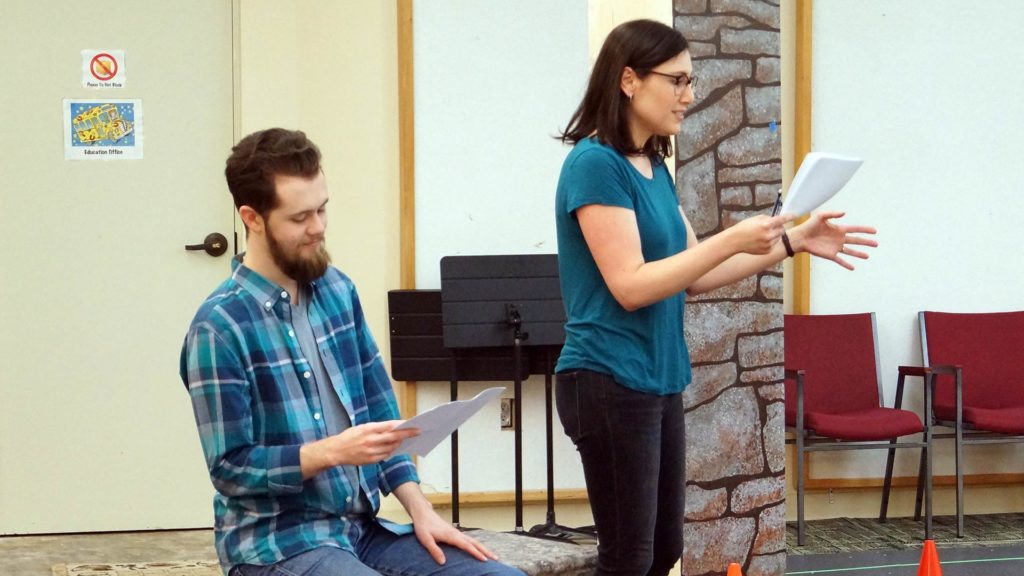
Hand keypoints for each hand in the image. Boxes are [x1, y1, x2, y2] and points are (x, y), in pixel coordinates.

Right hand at [301, 421, 418, 476]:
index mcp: (368, 429)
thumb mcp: (362, 427)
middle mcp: (371, 440)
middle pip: (394, 437)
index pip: (390, 426)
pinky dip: (391, 451)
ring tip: (408, 439)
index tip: (413, 423)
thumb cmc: (349, 436)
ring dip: (400, 443)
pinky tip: (395, 447)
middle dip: (407, 434)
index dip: (403, 426)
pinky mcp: (371, 460)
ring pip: (391, 447)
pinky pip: (385, 455)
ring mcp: (371, 452)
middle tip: (418, 431)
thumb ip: (377, 428)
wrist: (336, 451)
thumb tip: (393, 428)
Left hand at [411, 506, 497, 564]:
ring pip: (473, 541)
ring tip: (491, 555)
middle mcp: (456, 534)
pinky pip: (469, 540)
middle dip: (486, 551)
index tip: (485, 560)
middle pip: (475, 543)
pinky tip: (477, 549)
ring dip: (483, 548)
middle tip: (496, 558)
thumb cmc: (423, 526)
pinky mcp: (454, 533)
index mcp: (451, 536)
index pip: (467, 546)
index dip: (476, 553)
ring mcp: (456, 533)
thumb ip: (434, 550)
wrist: (423, 513)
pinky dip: (476, 545)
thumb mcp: (426, 539)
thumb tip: (443, 562)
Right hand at [728, 214, 796, 254]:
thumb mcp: (756, 219)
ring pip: (778, 237)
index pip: (782, 220)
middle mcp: (768, 235)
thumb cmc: (744, 228)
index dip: (790, 217)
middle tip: (770, 227)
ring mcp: (768, 244)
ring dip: (774, 235)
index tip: (795, 215)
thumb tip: (779, 220)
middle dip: (779, 227)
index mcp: (766, 225)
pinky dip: (770, 242)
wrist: (735, 241)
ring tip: (762, 235)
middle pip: (782, 229)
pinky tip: (760, 241)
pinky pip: (774, 244)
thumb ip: (768, 219)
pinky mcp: (767, 250)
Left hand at [789, 211, 877, 269]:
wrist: (800, 237)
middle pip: (856, 240)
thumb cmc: (809, 225)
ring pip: (850, 251)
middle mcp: (839, 239)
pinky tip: (853, 267)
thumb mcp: (820, 216)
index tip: (874, 231)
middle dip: (866, 242)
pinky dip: (846, 264)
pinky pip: (840, 260)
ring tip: (867, 256)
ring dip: (859, 254)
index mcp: (839, 229)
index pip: (855, 229)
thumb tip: (844, 213)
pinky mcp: (830, 255)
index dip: (865, 230)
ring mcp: (835, 247)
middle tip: (876, 244)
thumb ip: (832, 214)